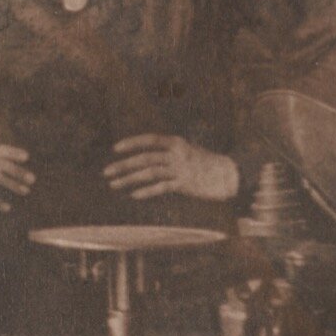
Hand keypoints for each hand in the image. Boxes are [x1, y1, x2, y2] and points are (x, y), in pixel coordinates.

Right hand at [0, 145, 33, 219]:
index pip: (1, 150)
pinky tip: (8, 208)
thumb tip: (27, 171)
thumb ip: (2, 164)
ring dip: (12, 184)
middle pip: (1, 164)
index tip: (27, 157)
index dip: (14, 152)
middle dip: (18, 171)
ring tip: (26, 191)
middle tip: (33, 179)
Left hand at [104, 134, 239, 201]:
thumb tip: (145, 158)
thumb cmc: (205, 164)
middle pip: (144, 158)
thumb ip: (167, 153)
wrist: (229, 175)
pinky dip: (147, 191)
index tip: (115, 149)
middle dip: (123, 165)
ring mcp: (180, 169)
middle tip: (106, 172)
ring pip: (149, 173)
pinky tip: (134, 195)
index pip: (149, 140)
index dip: (131, 143)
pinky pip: (161, 187)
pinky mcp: (185, 184)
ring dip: (129, 179)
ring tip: (114, 185)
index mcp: (176, 142)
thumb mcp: (186, 151)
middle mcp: (176, 153)